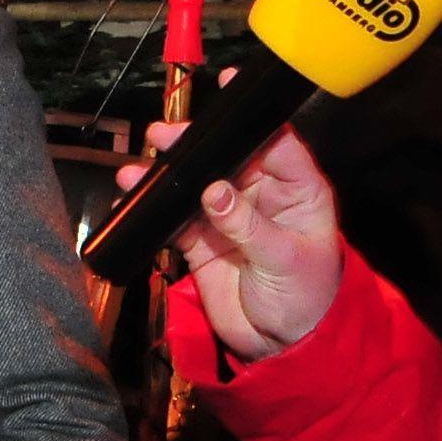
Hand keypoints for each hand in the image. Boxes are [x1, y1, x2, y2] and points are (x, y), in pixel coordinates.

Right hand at [115, 113, 342, 361]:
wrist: (283, 347)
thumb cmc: (307, 299)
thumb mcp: (285, 260)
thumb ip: (248, 225)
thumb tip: (214, 192)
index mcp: (297, 190)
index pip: (276, 142)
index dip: (252, 119)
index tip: (229, 92)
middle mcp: (263, 195)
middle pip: (227, 157)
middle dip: (197, 145)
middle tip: (166, 136)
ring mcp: (230, 216)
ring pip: (197, 183)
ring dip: (170, 173)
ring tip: (142, 165)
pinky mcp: (204, 241)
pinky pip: (177, 217)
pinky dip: (156, 206)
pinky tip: (134, 193)